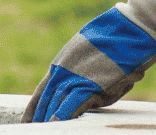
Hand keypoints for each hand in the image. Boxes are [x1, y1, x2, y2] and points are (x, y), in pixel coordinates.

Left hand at [23, 0, 155, 121]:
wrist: (128, 31)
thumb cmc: (112, 41)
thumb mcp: (86, 54)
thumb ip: (78, 73)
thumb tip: (78, 88)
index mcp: (59, 65)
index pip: (41, 93)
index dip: (33, 109)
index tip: (27, 121)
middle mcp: (62, 73)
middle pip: (45, 102)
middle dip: (39, 119)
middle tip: (32, 130)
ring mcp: (74, 79)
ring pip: (55, 106)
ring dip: (48, 120)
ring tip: (40, 131)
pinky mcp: (89, 86)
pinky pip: (71, 107)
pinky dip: (63, 118)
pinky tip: (56, 126)